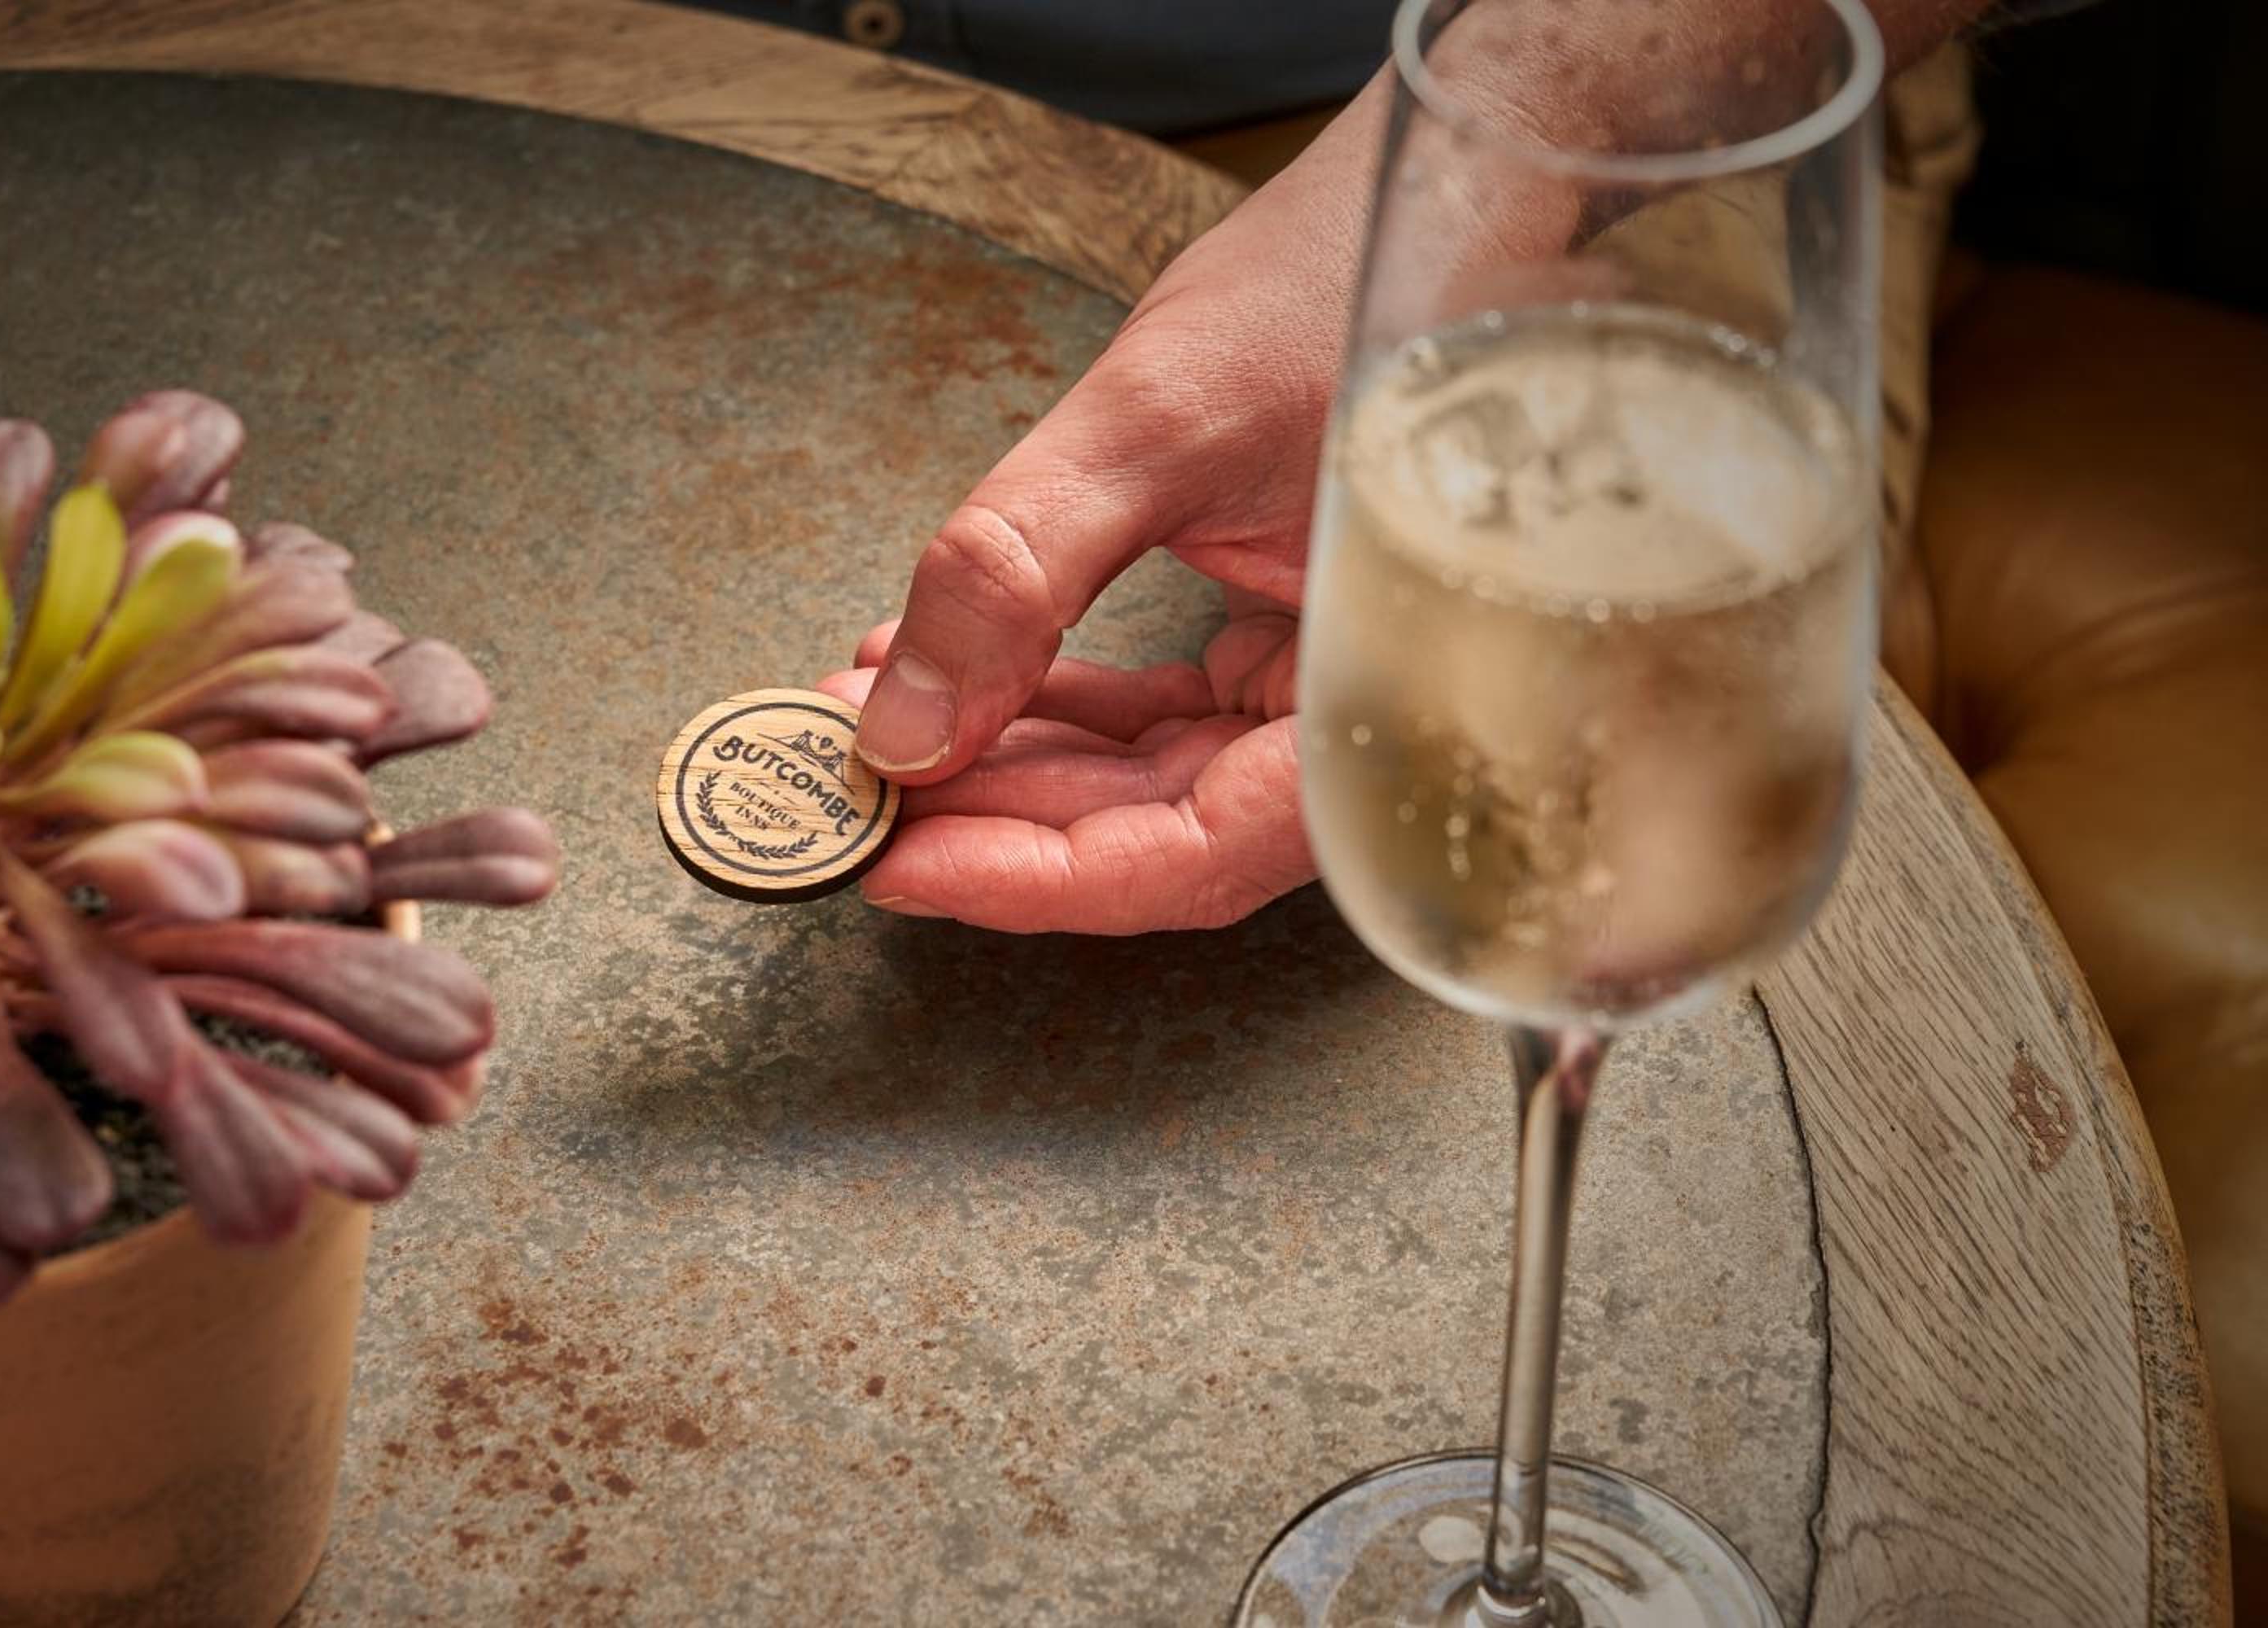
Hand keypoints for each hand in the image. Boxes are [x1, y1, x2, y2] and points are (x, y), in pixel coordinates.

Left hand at [817, 84, 1393, 932]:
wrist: (1434, 201)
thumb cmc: (1351, 289)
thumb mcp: (1158, 422)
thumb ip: (1020, 572)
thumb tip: (898, 727)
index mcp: (1381, 701)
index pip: (1192, 857)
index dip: (1035, 881)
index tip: (898, 868)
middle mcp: (1360, 722)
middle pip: (1154, 832)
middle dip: (989, 812)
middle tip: (850, 791)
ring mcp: (1318, 690)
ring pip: (1142, 780)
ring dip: (1000, 757)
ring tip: (873, 720)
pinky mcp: (1279, 646)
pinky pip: (1153, 713)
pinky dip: (1044, 698)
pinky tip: (942, 671)